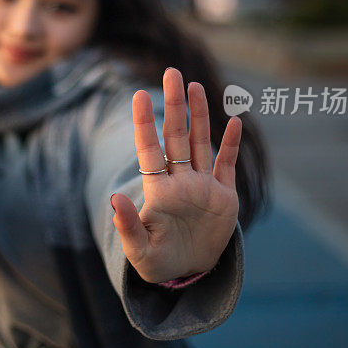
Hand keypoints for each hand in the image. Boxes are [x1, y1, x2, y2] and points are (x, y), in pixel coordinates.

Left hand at [111, 68, 240, 282]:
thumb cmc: (157, 263)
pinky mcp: (224, 196)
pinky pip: (227, 164)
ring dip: (199, 115)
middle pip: (176, 136)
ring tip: (194, 86)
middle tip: (171, 72)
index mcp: (158, 192)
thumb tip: (114, 198)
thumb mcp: (139, 252)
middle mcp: (180, 182)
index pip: (150, 150)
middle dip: (174, 105)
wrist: (188, 274)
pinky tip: (233, 120)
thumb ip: (128, 226)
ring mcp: (202, 186)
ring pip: (201, 143)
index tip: (139, 95)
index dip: (145, 123)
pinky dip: (231, 144)